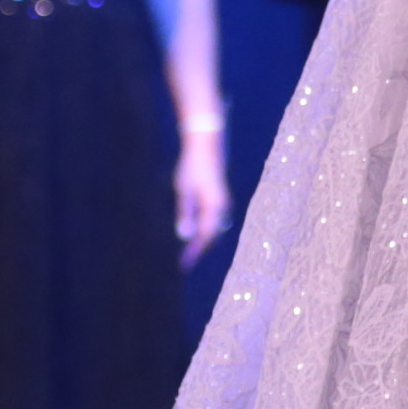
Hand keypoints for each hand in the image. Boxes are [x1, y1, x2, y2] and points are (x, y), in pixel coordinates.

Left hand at [173, 127, 232, 263]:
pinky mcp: (220, 196)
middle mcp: (222, 206)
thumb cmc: (192, 165)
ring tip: (191, 251)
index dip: (194, 252)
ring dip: (204, 240)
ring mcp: (223, 201)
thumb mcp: (183, 189)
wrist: (208, 143)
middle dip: (199, 249)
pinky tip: (198, 231)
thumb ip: (185, 212)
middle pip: (212, 235)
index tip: (183, 266)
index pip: (204, 236)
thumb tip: (183, 235)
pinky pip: (215, 219)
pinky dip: (206, 229)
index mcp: (213, 206)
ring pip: (215, 228)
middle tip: (186, 262)